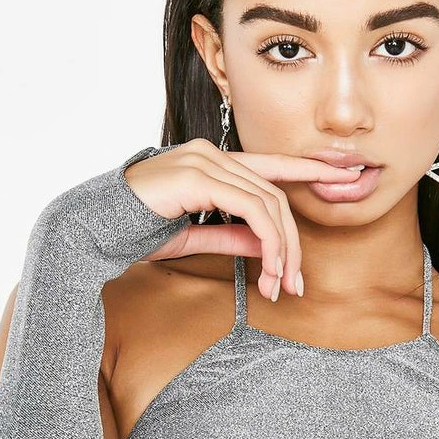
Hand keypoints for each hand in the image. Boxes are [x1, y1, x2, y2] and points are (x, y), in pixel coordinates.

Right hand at [123, 139, 361, 301]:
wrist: (92, 230)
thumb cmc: (136, 232)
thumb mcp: (195, 237)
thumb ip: (232, 236)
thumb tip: (268, 245)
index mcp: (212, 162)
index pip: (272, 165)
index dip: (311, 167)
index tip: (346, 174)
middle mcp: (212, 153)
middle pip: (276, 195)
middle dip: (292, 243)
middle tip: (295, 284)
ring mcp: (205, 160)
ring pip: (269, 204)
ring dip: (282, 250)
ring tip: (281, 285)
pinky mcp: (199, 175)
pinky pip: (253, 208)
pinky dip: (269, 241)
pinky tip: (268, 268)